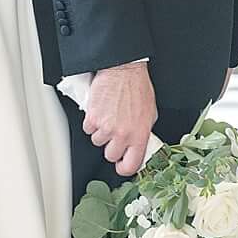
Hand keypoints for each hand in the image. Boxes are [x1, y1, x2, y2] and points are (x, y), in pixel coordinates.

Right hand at [63, 52, 159, 175]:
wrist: (122, 70)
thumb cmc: (137, 87)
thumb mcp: (149, 113)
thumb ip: (143, 132)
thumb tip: (139, 144)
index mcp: (139, 135)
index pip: (131, 165)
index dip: (124, 168)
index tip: (121, 165)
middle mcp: (122, 134)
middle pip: (110, 155)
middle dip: (111, 146)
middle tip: (114, 133)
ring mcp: (107, 127)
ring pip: (97, 141)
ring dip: (101, 131)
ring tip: (108, 116)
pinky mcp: (93, 117)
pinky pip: (88, 128)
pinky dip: (92, 121)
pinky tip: (100, 110)